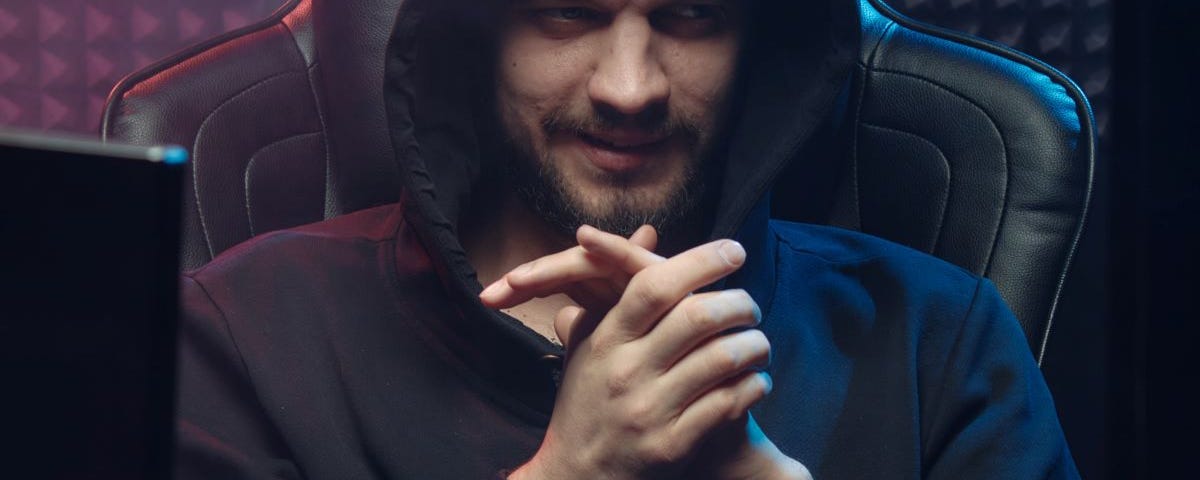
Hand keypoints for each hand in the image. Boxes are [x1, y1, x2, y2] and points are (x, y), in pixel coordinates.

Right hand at [484, 226, 807, 478]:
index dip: (701, 260)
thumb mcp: (594, 342)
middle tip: (751, 305)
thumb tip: (648, 233)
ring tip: (759, 343)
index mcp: (606, 340)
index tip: (734, 250)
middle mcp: (626, 372)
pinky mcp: (673, 445)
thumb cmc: (589, 403)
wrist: (577, 477)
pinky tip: (756, 381)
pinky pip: (729, 403)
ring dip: (755, 345)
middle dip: (739, 303)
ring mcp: (650, 410)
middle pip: (697, 317)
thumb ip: (621, 289)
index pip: (655, 286)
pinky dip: (754, 386)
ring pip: (723, 360)